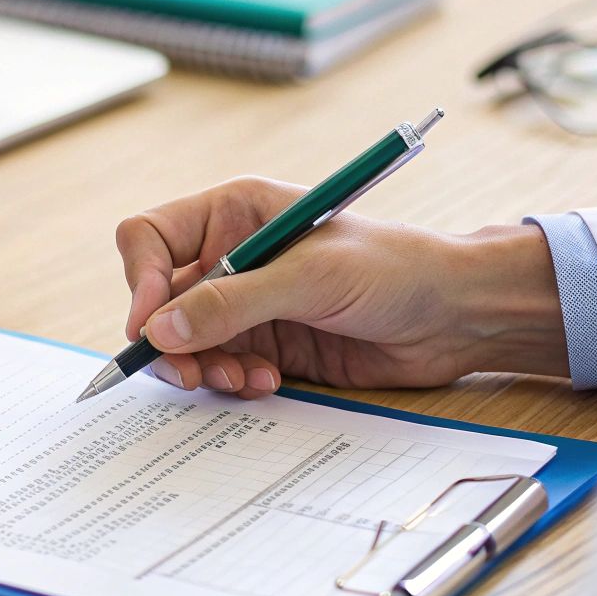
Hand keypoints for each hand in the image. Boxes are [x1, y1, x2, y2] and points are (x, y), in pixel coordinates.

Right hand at [115, 176, 569, 398]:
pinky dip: (231, 381)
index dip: (141, 281)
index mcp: (233, 214)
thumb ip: (232, 303)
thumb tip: (158, 330)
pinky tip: (268, 381)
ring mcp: (247, 303)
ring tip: (242, 379)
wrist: (456, 317)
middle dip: (170, 340)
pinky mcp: (266, 344)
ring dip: (204, 367)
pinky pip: (219, 367)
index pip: (150, 238)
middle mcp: (231, 255)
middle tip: (189, 374)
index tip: (150, 328)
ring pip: (184, 341)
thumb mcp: (310, 279)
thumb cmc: (394, 269)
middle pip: (159, 299)